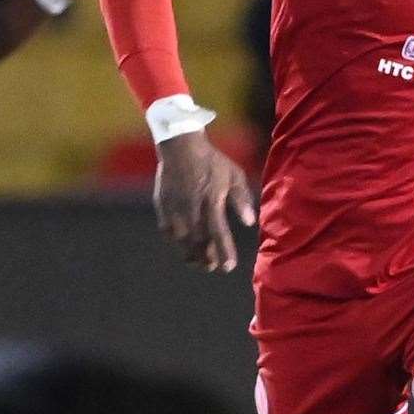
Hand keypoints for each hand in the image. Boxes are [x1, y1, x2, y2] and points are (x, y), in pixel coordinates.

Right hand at [154, 131, 255, 272]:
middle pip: (199, 242)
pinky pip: (168, 231)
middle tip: (212, 266)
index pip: (219, 233)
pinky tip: (182, 246)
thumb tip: (250, 222)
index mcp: (212, 201)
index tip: (228, 267)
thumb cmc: (212, 161)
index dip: (224, 252)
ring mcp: (175, 208)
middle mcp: (192, 208)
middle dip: (206, 257)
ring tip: (198, 263)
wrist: (180, 146)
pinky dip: (175, 241)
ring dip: (190, 254)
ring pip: (182, 240)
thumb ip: (242, 199)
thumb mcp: (234, 175)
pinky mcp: (163, 206)